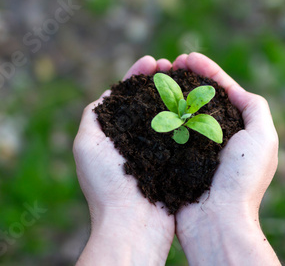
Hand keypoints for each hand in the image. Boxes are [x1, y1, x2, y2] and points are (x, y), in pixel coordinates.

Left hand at [73, 56, 173, 265]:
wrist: (134, 224)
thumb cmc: (108, 184)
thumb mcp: (87, 145)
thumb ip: (93, 116)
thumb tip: (106, 96)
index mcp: (114, 133)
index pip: (126, 96)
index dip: (137, 75)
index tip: (152, 61)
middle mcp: (135, 138)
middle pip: (148, 100)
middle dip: (159, 80)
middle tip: (172, 64)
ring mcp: (156, 149)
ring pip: (167, 113)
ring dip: (175, 93)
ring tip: (186, 76)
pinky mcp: (174, 160)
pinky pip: (182, 132)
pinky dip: (188, 115)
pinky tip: (197, 101)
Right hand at [173, 53, 280, 264]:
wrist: (217, 220)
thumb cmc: (242, 179)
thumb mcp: (263, 138)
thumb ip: (255, 108)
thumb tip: (236, 90)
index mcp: (238, 129)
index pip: (222, 91)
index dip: (207, 71)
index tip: (188, 57)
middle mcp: (216, 135)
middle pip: (199, 97)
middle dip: (185, 77)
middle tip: (169, 63)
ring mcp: (195, 147)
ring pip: (181, 111)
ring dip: (170, 92)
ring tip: (157, 76)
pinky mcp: (176, 159)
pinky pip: (167, 131)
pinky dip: (159, 114)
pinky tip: (149, 102)